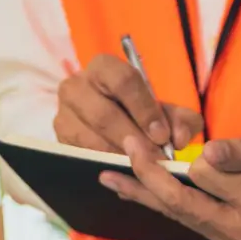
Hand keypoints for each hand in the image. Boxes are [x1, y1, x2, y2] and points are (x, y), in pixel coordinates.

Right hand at [55, 54, 202, 153]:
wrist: (112, 123)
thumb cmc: (140, 112)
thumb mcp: (165, 111)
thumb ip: (181, 120)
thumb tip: (180, 138)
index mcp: (103, 67)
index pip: (123, 82)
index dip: (145, 110)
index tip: (162, 136)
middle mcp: (75, 86)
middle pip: (104, 114)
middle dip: (133, 139)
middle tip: (155, 158)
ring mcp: (63, 114)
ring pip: (91, 139)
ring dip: (119, 156)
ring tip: (143, 167)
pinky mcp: (59, 140)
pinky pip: (82, 156)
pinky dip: (105, 165)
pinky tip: (124, 171)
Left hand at [100, 133, 240, 239]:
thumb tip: (206, 154)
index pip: (205, 177)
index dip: (184, 157)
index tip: (158, 135)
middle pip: (181, 204)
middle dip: (146, 176)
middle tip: (120, 150)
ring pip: (178, 215)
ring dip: (143, 194)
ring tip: (109, 177)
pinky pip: (187, 221)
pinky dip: (160, 203)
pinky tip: (138, 191)